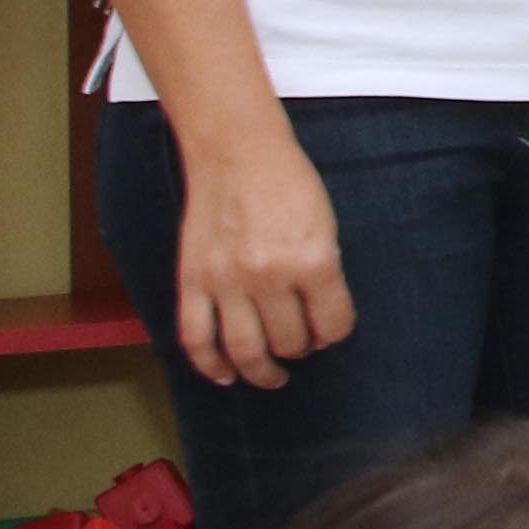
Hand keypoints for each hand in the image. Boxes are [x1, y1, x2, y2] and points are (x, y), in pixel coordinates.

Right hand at [169, 124, 350, 387]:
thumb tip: (321, 327)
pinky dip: (209, 365)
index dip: (336, 334)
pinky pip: (195, 337)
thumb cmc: (288, 184)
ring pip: (245, 350)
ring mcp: (226, 280)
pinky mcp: (192, 280)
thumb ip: (325, 275)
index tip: (330, 333)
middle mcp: (269, 275)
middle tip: (301, 345)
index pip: (333, 325)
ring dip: (261, 372)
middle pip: (290, 341)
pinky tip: (225, 376)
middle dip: (301, 349)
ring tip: (272, 376)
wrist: (236, 152)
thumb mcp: (326, 226)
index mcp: (313, 260)